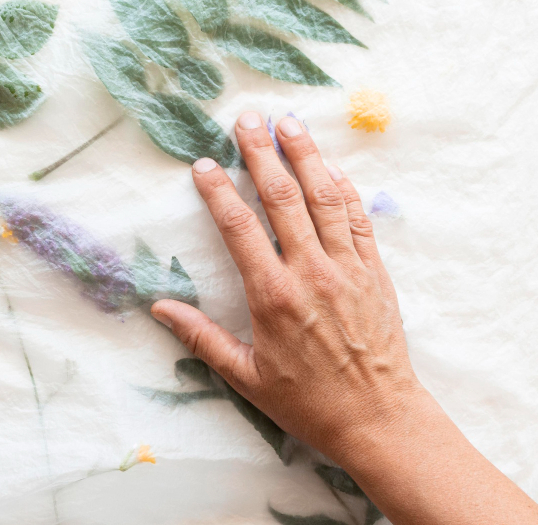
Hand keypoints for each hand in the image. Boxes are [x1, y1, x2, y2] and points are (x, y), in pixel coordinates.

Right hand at [151, 112, 537, 524]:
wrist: (378, 418)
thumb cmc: (308, 402)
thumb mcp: (245, 376)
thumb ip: (201, 337)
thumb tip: (159, 308)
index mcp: (273, 296)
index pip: (239, 228)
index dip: (218, 191)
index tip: (203, 164)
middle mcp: (311, 272)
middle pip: (283, 198)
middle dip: (262, 154)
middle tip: (247, 119)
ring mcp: (348, 268)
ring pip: (325, 199)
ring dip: (306, 156)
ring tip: (289, 123)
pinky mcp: (375, 272)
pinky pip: (359, 220)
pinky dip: (345, 189)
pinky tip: (332, 167)